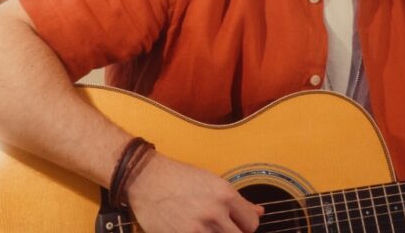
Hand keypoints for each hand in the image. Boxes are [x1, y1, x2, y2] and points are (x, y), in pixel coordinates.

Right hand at [126, 153, 262, 231]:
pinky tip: (194, 230)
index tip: (239, 224)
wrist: (145, 179)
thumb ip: (237, 201)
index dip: (247, 226)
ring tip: (208, 228)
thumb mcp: (212, 182)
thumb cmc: (178, 177)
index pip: (252, 223)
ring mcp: (197, 229)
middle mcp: (214, 213)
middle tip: (224, 228)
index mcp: (225, 195)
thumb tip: (258, 212)